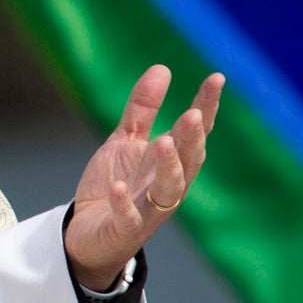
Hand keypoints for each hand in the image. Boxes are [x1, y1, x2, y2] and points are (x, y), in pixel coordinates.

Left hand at [63, 66, 223, 289]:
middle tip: (194, 114)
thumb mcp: (125, 142)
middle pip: (189, 160)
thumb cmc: (114, 186)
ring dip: (169, 167)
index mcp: (170, 162)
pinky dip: (125, 203)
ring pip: (169, 189)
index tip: (216, 79)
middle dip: (192, 139)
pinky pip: (129, 218)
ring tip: (164, 142)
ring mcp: (148, 209)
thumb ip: (143, 110)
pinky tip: (118, 187)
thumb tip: (162, 68)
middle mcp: (167, 186)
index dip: (207, 107)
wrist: (86, 235)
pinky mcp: (124, 230)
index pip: (194, 133)